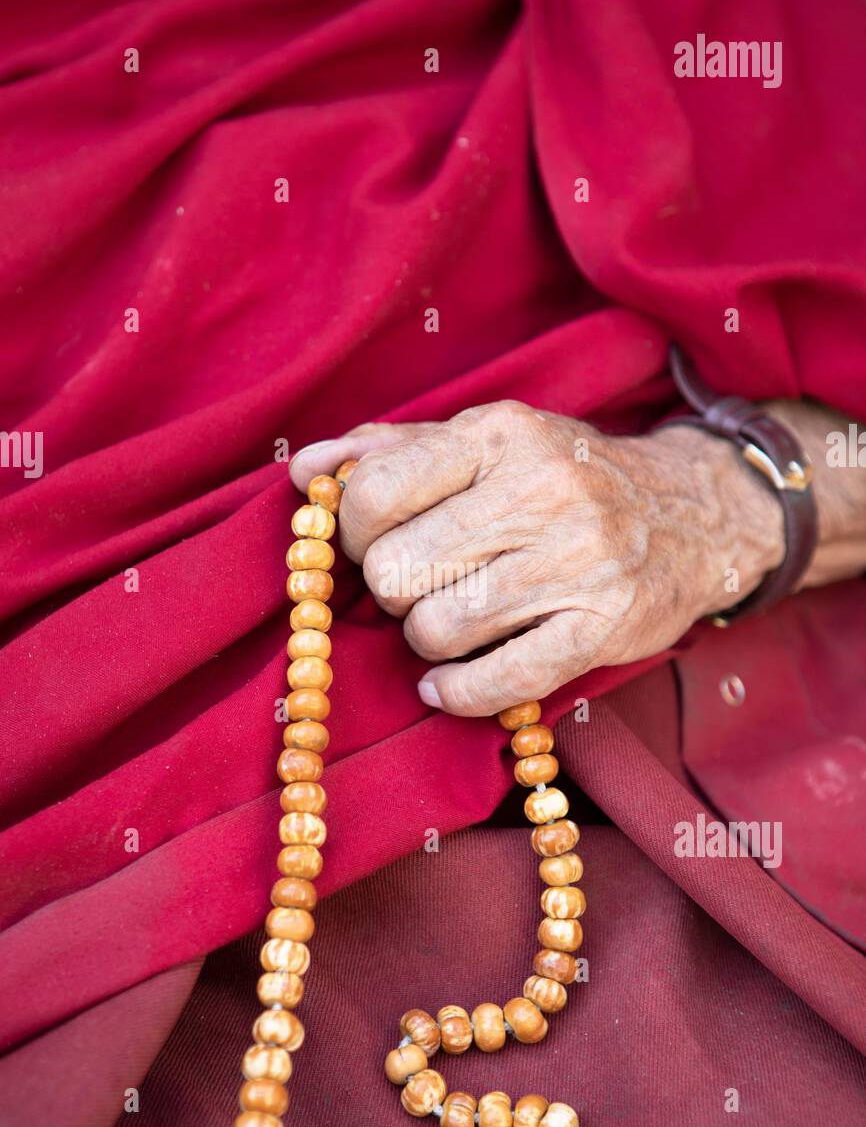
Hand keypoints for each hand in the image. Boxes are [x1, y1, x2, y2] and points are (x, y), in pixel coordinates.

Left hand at [290, 401, 784, 715]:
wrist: (697, 513)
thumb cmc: (568, 478)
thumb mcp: (489, 441)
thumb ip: (393, 450)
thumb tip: (304, 470)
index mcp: (500, 434)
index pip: (374, 491)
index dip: (352, 530)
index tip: (372, 542)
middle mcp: (541, 491)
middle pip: (396, 571)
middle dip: (391, 589)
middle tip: (418, 585)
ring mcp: (578, 562)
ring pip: (436, 629)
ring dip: (427, 638)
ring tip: (451, 621)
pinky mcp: (602, 628)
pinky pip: (496, 682)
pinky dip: (457, 692)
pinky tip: (450, 681)